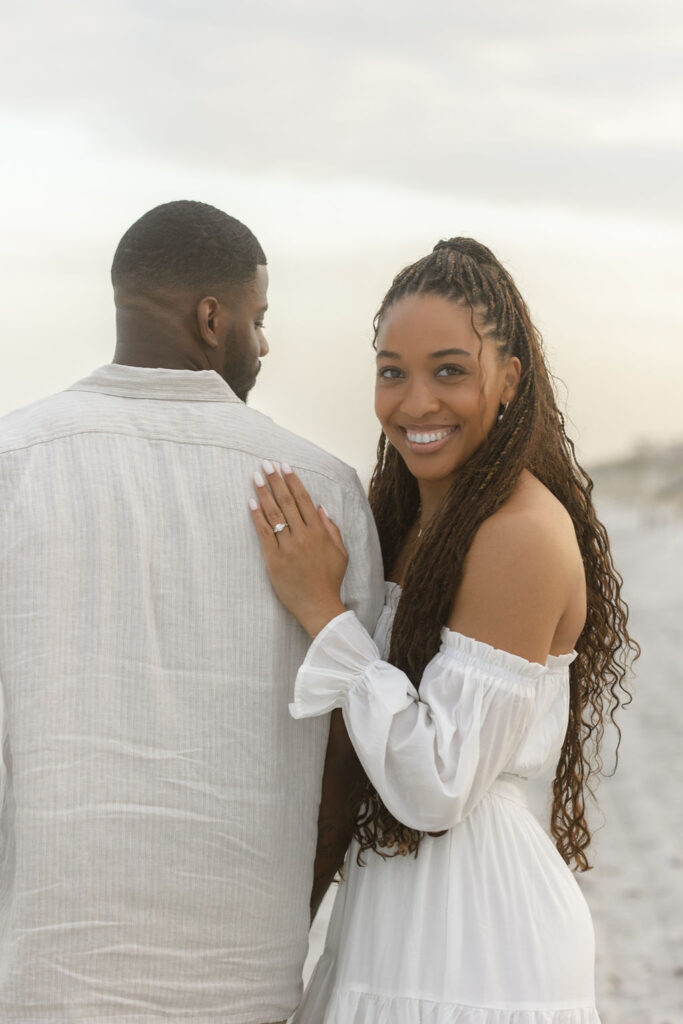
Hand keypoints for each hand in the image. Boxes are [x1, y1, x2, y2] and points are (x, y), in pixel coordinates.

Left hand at [249, 462, 348, 636]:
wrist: (319, 606)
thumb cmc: (330, 580)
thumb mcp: (340, 553)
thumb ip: (332, 529)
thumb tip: (320, 508)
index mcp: (319, 532)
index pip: (303, 500)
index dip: (293, 481)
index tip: (284, 466)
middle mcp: (303, 536)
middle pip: (287, 502)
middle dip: (275, 481)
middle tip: (266, 464)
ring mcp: (287, 548)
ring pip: (274, 514)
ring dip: (264, 493)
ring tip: (256, 477)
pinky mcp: (274, 560)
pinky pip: (264, 533)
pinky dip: (257, 517)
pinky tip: (250, 502)